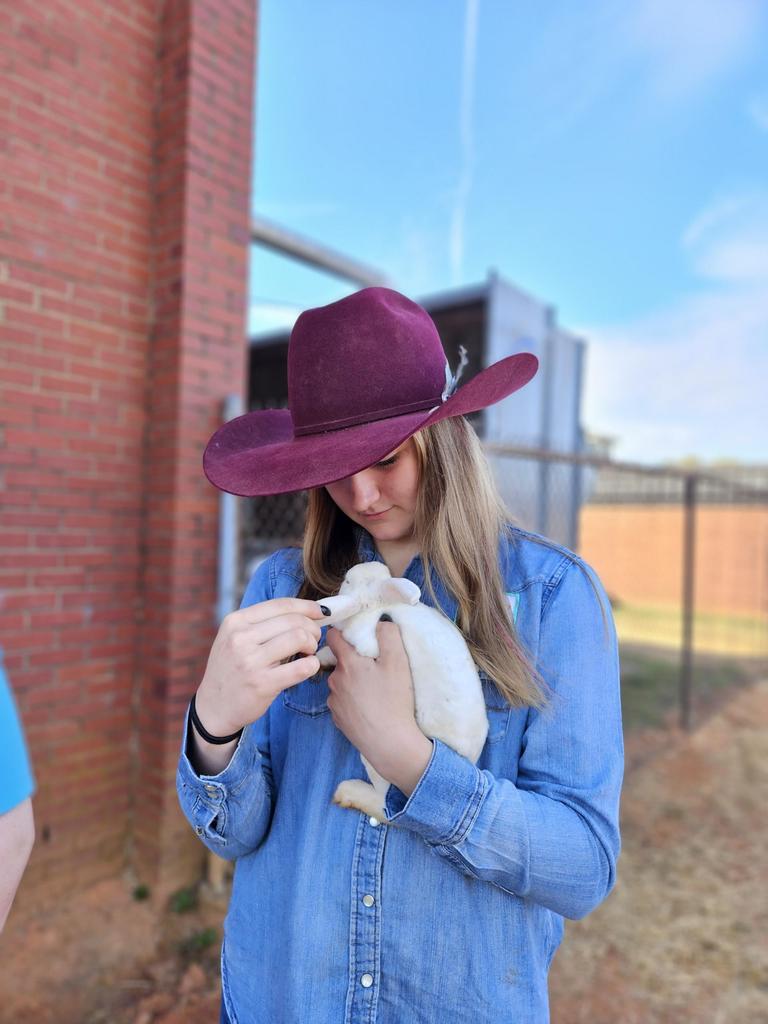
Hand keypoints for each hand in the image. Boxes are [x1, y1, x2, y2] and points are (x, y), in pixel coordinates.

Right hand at [195, 598, 324, 737]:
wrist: (214, 706)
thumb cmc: (231, 669)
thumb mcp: (235, 638)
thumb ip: (262, 624)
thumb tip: (306, 611)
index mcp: (236, 622)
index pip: (280, 605)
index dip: (307, 606)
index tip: (320, 612)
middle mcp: (241, 638)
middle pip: (294, 621)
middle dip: (312, 628)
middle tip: (313, 639)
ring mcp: (250, 661)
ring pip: (299, 638)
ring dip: (312, 645)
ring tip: (307, 653)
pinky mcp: (262, 684)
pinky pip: (301, 667)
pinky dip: (312, 665)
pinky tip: (308, 667)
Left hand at [325, 620, 432, 795]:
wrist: (389, 742)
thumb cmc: (394, 700)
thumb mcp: (398, 662)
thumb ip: (389, 635)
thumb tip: (381, 621)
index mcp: (348, 663)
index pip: (333, 637)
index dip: (341, 631)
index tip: (351, 631)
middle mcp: (335, 680)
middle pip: (340, 661)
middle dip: (352, 660)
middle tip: (372, 665)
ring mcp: (334, 701)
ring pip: (341, 682)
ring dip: (352, 681)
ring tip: (373, 689)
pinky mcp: (338, 719)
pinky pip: (342, 701)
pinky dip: (352, 700)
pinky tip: (367, 707)